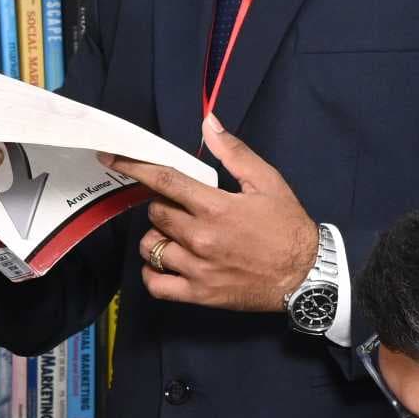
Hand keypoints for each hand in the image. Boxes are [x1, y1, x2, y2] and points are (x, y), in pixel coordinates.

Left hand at [110, 115, 319, 315]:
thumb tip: (208, 123)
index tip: (112, 158)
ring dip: (157, 238)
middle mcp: (201, 238)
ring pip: (151, 247)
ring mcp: (197, 269)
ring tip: (178, 236)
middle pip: (155, 214)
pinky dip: (153, 272)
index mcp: (216, 207)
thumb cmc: (287, 227)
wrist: (306, 275)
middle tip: (183, 208)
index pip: (164, 182)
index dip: (134, 167)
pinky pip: (155, 284)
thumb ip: (234, 153)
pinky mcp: (198, 294)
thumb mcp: (267, 182)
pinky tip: (167, 263)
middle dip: (162, 206)